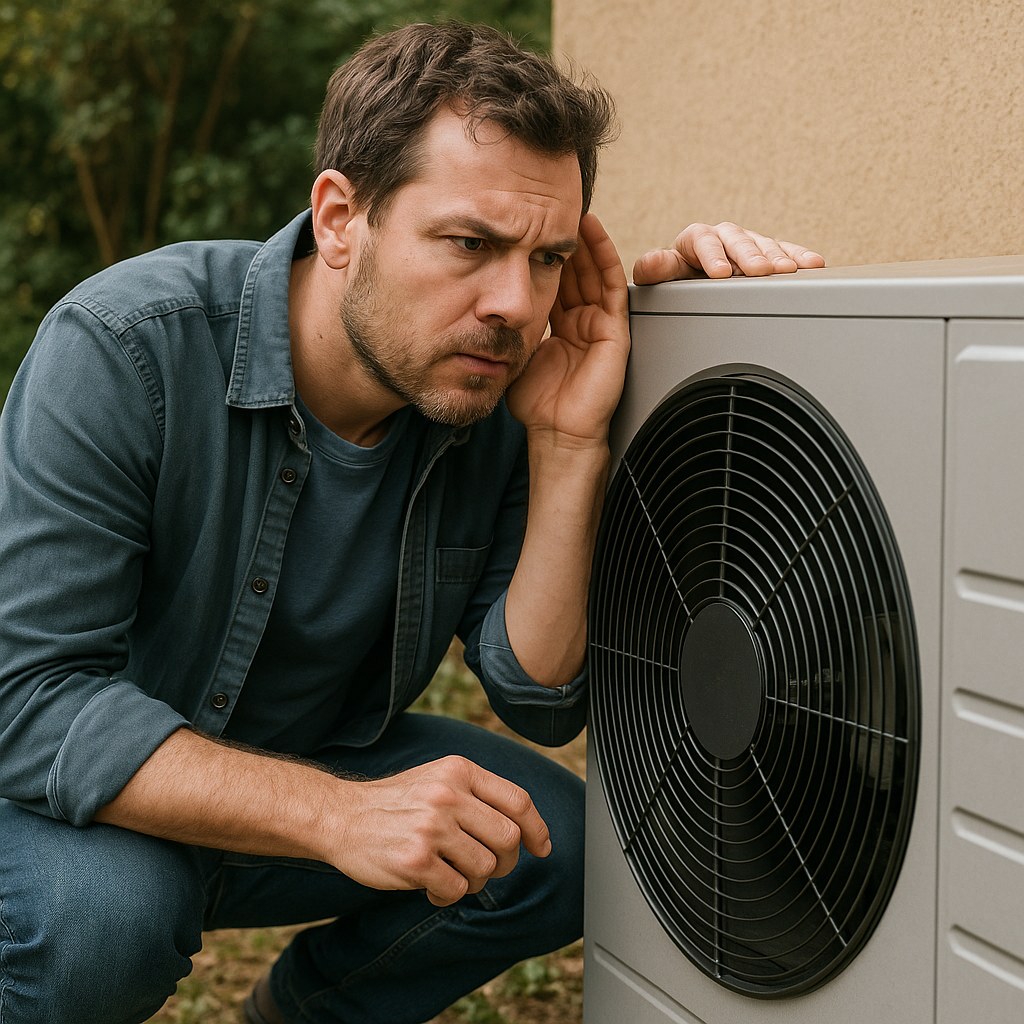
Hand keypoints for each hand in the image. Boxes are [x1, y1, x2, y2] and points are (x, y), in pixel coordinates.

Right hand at [331, 756, 550, 906]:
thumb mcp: (439, 778)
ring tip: (449, 873)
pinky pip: (457, 890)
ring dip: (473, 880)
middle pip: (508, 838)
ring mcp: (432, 827)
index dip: (537, 828)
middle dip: (505, 861)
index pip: (518, 800)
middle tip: (485, 867)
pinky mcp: (415, 860)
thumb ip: (477, 794)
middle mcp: (448, 795)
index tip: (541, 848)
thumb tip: (526, 828)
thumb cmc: (397, 802)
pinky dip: (448, 895)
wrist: (341, 816)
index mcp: (458, 771)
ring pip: (486, 868)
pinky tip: (430, 885)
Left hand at [507, 212, 629, 445]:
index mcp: (558, 325)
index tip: (524, 223)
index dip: (540, 251)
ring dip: (583, 239)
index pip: (551, 278)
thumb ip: (504, 328)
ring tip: (571, 207)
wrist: (557, 431)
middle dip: (561, 238)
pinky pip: (611, 285)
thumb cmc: (535, 403)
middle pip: (573, 269)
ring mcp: (599, 323)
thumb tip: (479, 302)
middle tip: (548, 206)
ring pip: (592, 270)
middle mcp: (580, 320)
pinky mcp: (614, 330)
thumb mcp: (512, 354)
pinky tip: (592, 230)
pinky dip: (603, 255)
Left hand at [632, 222, 824, 283]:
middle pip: (737, 240)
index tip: (720, 273)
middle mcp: (723, 236)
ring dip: (777, 257)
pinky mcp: (766, 252)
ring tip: (788, 270)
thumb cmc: (676, 277)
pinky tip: (812, 262)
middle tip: (760, 270)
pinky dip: (797, 256)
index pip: (703, 241)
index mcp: (695, 238)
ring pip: (763, 244)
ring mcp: (747, 243)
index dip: (712, 256)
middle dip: (750, 255)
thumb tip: (651, 262)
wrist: (691, 279)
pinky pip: (784, 251)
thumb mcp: (662, 275)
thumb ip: (655, 269)